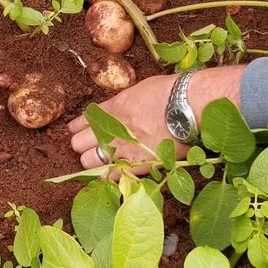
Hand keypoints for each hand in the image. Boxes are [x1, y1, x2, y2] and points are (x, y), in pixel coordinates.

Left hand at [68, 66, 246, 168]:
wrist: (189, 106)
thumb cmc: (171, 93)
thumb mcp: (139, 91)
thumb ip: (124, 104)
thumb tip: (121, 109)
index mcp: (111, 108)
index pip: (81, 122)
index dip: (78, 128)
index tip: (80, 131)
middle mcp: (111, 129)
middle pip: (78, 144)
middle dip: (83, 145)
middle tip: (90, 147)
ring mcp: (122, 148)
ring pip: (89, 162)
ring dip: (92, 162)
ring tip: (101, 161)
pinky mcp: (137, 164)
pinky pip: (113, 176)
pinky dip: (111, 177)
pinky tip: (112, 175)